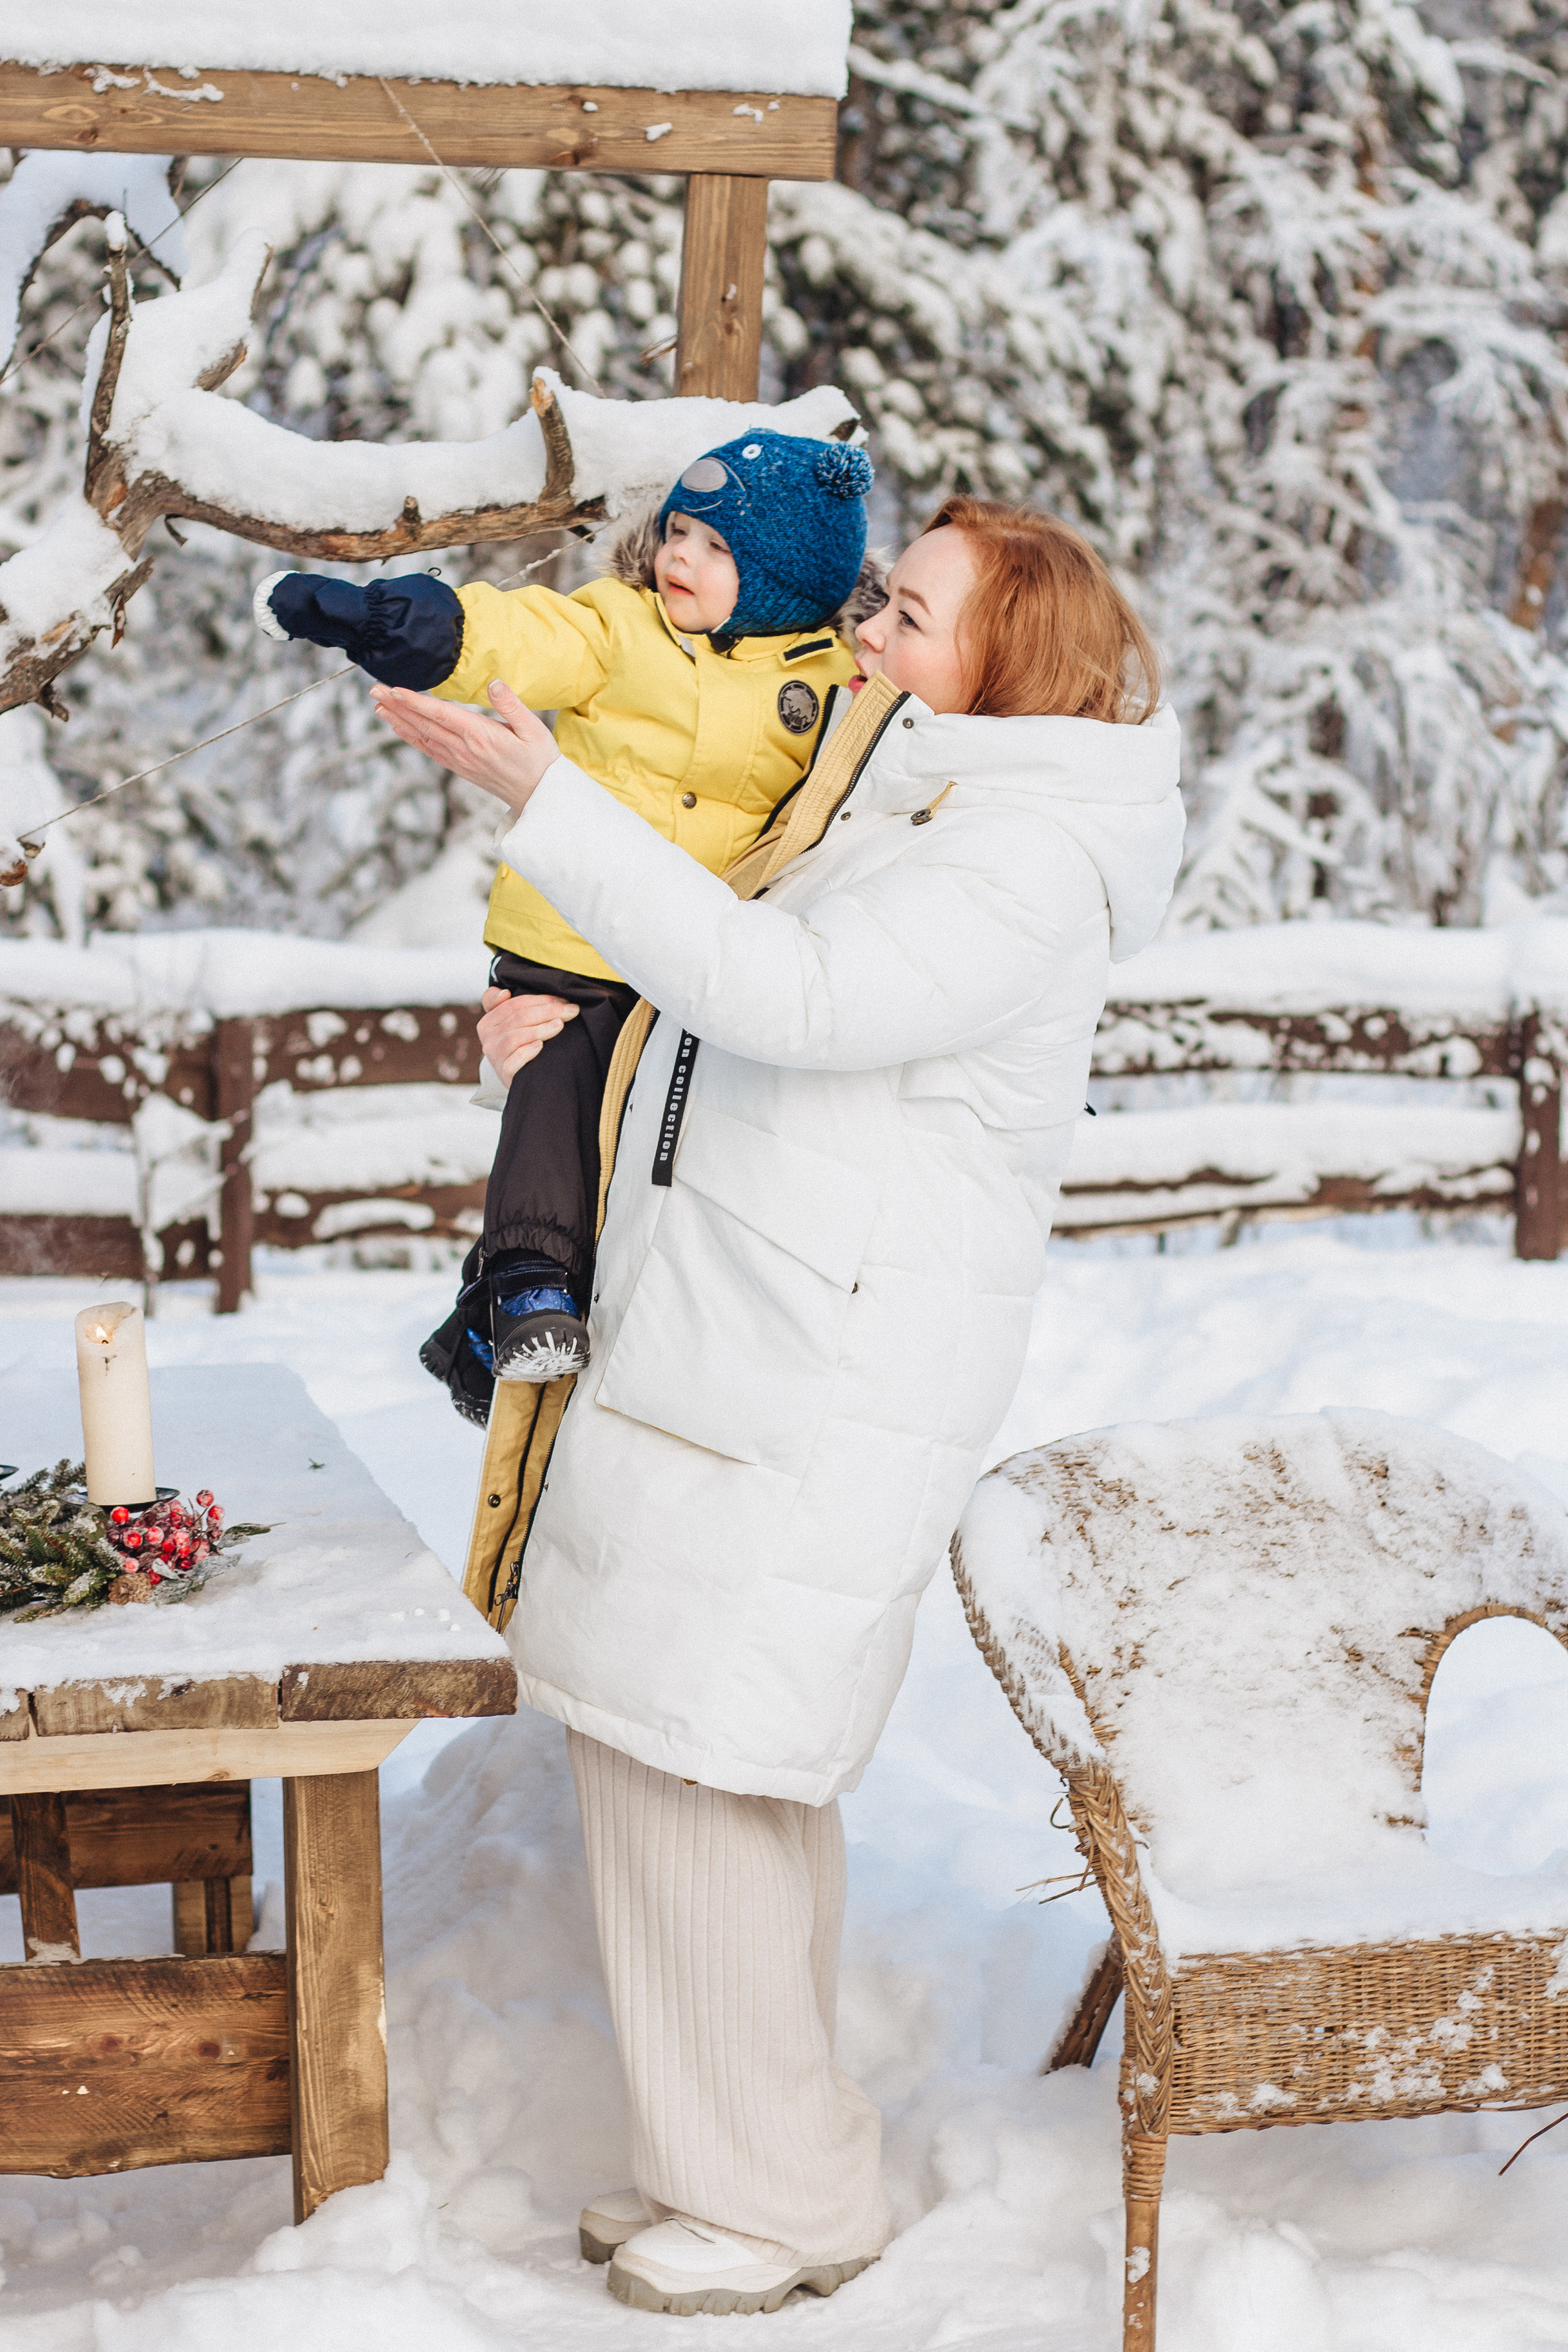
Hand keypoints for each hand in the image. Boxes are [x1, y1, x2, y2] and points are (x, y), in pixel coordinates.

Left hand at [370, 677, 560, 813]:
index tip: (393, 690)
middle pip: (424, 724)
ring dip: (399, 721)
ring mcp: (460, 761)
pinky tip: (400, 729)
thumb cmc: (541, 761)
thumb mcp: (534, 729)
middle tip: (374, 690)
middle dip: (397, 707)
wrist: (541, 799)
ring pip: (423, 738)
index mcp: (481, 737)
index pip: (441, 715)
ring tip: (378, 707)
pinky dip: (412, 738)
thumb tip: (494, 683)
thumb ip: (512, 705)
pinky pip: (430, 751)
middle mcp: (465, 750)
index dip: (415, 702)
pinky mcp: (461, 768)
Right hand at [478, 985, 578, 1080]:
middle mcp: (488, 1038)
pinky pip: (513, 1060)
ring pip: (516, 1037)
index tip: (562, 1000)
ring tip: (560, 1025)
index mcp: (489, 1021)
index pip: (514, 1004)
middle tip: (570, 1010)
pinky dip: (527, 1051)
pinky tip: (541, 1046)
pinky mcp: (504, 1073)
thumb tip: (505, 992)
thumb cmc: (521, 1046)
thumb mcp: (512, 1024)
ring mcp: (495, 1056)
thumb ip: (506, 1004)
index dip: (540, 1000)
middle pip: (518, 1018)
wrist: (522, 1079)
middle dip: (548, 1011)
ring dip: (541, 1029)